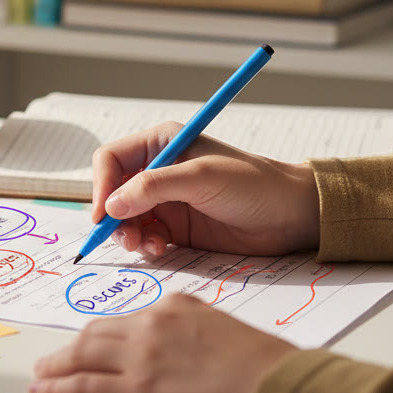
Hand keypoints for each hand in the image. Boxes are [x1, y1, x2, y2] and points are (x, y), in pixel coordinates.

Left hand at [29, 293, 296, 392]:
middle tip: (54, 359)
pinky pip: (84, 387)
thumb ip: (192, 330)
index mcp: (175, 306)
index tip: (90, 342)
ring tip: (44, 374)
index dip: (101, 334)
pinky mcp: (136, 392)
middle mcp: (151, 325)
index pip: (126, 320)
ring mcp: (140, 357)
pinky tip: (47, 391)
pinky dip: (59, 388)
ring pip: (82, 355)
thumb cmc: (265, 366)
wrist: (275, 386)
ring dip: (58, 365)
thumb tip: (179, 345)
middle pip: (96, 334)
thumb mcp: (222, 328)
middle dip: (71, 347)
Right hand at [91, 122, 319, 256]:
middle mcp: (158, 170)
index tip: (103, 214)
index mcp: (161, 143)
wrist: (290, 216)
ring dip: (128, 234)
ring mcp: (166, 201)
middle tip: (124, 237)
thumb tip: (111, 205)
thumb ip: (153, 187)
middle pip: (113, 192)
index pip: (111, 160)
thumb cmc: (253, 184)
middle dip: (113, 215)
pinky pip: (144, 237)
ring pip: (125, 218)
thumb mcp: (201, 178)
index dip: (101, 186)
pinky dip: (145, 245)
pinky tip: (160, 249)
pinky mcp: (176, 228)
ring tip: (145, 246)